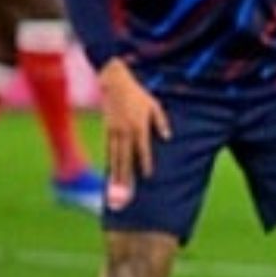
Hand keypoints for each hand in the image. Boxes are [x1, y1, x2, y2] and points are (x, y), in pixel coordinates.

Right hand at [98, 59, 170, 202]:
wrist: (115, 84)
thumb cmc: (138, 95)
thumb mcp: (154, 106)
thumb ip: (161, 122)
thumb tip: (168, 138)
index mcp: (138, 126)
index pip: (142, 149)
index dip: (145, 162)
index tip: (148, 176)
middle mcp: (125, 131)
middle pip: (125, 158)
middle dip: (125, 176)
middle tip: (125, 191)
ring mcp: (114, 132)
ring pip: (115, 157)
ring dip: (115, 173)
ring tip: (115, 188)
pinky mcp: (107, 130)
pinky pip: (109, 150)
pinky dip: (110, 162)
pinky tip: (110, 172)